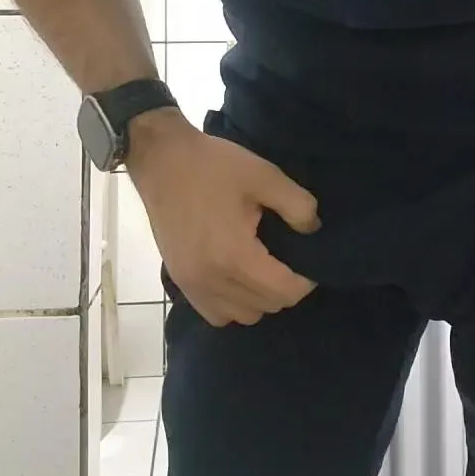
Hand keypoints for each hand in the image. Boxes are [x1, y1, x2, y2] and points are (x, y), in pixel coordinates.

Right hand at [127, 109, 319, 326]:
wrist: (161, 160)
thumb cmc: (214, 166)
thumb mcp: (265, 176)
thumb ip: (298, 206)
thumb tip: (313, 230)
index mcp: (235, 256)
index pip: (284, 292)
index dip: (306, 281)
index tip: (309, 261)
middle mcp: (212, 280)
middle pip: (266, 307)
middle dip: (285, 288)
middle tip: (287, 260)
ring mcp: (192, 284)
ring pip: (242, 315)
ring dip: (259, 299)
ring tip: (262, 269)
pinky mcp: (179, 280)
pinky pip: (215, 313)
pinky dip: (232, 304)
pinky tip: (237, 278)